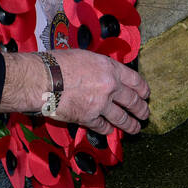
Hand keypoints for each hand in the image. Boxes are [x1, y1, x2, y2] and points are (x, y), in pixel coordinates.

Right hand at [1, 49, 148, 135]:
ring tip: (135, 128)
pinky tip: (109, 131)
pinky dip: (107, 130)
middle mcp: (110, 86)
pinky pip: (102, 126)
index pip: (135, 80)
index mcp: (110, 68)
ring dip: (130, 125)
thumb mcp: (84, 56)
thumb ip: (98, 67)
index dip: (143, 89)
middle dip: (141, 109)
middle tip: (145, 114)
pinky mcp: (88, 117)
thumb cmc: (57, 64)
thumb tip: (101, 73)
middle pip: (132, 101)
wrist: (42, 79)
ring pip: (122, 118)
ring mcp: (100, 104)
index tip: (145, 94)